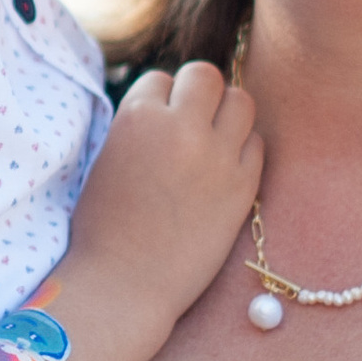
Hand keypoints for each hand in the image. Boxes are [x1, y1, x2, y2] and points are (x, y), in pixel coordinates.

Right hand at [71, 61, 259, 343]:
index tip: (157, 125)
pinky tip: (223, 171)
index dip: (159, 100)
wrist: (124, 283)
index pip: (161, 79)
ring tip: (212, 141)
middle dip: (198, 94)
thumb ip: (138, 124)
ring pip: (241, 101)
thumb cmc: (105, 226)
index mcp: (137, 117)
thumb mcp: (107, 158)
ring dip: (227, 115)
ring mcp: (216, 156)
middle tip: (190, 122)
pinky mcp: (243, 186)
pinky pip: (257, 144)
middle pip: (206, 76)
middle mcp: (181, 128)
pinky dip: (242, 150)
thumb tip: (169, 104)